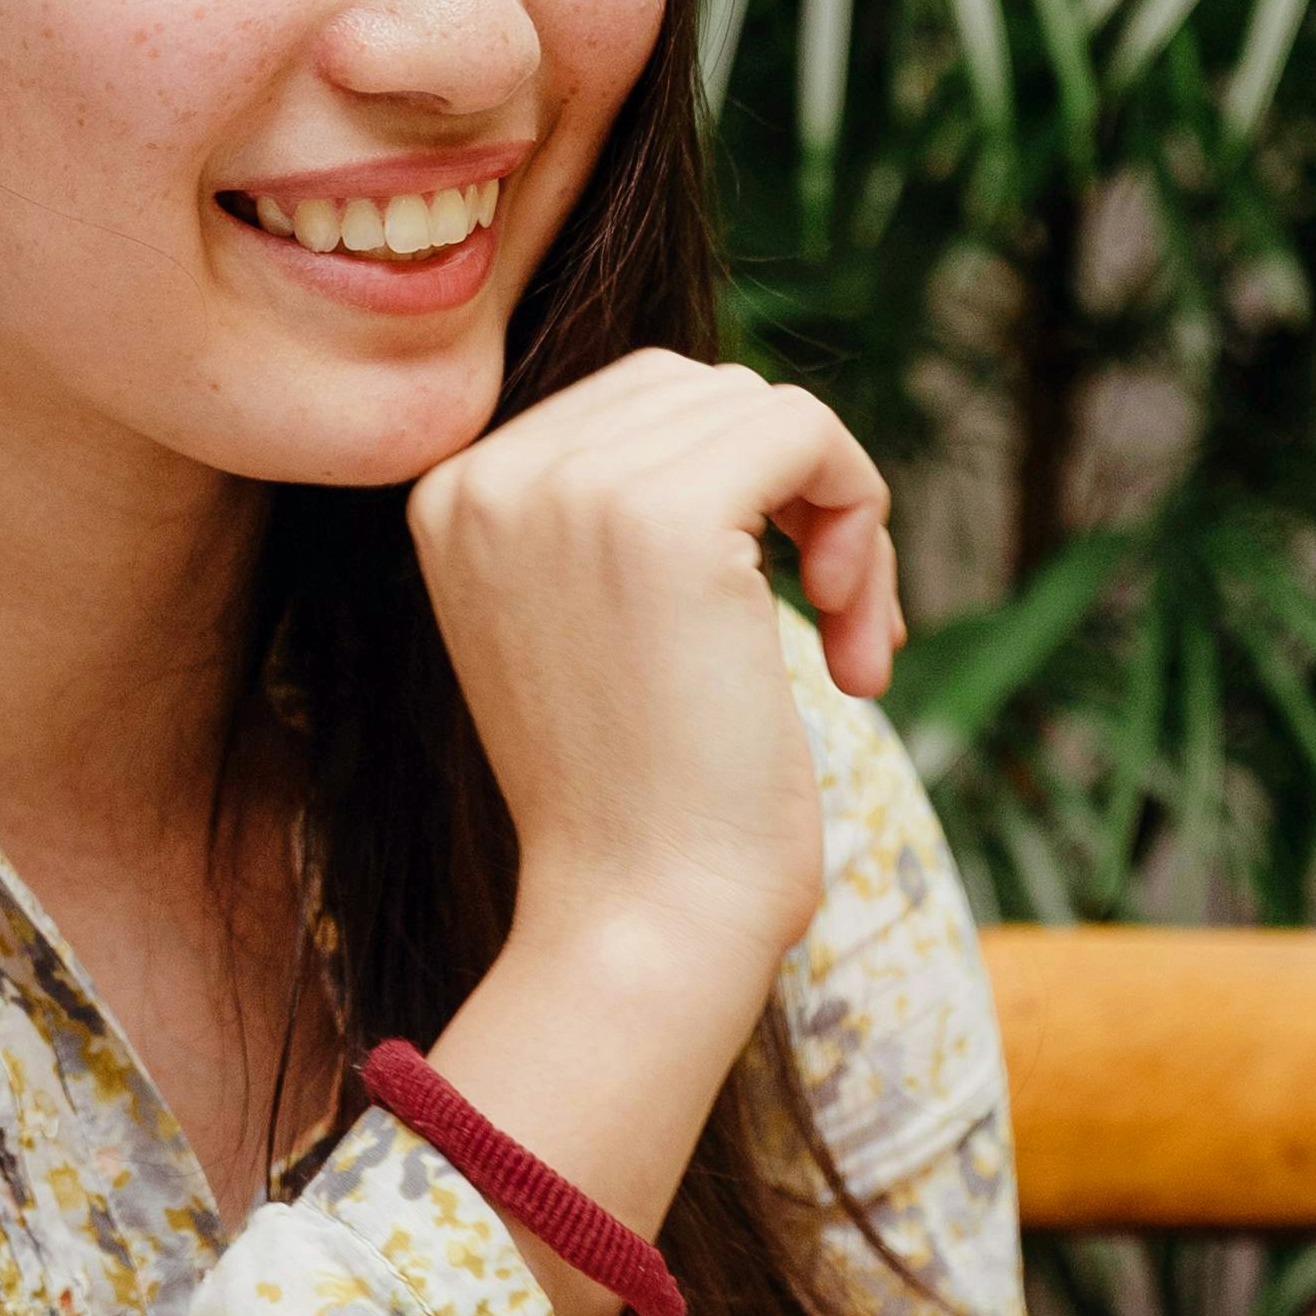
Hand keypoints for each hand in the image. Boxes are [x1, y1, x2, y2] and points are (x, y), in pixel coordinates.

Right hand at [401, 353, 897, 1315]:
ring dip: (842, 518)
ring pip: (764, 407)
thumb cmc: (642, 809)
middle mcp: (489, 475)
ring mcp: (568, 488)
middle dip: (790, 492)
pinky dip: (863, 516)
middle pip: (701, 389)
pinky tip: (860, 643)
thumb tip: (743, 411)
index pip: (634, 402)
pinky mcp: (666, 518)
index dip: (735, 489)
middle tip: (835, 629)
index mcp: (453, 497)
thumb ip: (621, 513)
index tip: (776, 615)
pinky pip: (809, 433)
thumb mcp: (590, 627)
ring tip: (851, 645)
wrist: (639, 926)